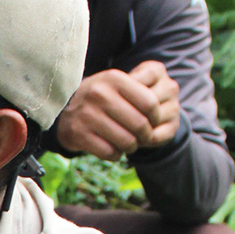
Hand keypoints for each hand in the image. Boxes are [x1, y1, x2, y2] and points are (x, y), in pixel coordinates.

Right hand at [55, 60, 179, 160]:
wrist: (64, 109)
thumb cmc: (102, 98)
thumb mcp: (120, 83)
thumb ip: (145, 89)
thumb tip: (170, 100)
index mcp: (114, 78)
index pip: (150, 103)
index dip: (157, 117)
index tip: (151, 121)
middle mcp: (99, 93)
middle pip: (140, 125)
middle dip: (144, 136)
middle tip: (139, 136)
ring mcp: (86, 114)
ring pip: (127, 142)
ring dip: (130, 147)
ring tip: (126, 142)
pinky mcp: (78, 133)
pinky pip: (111, 153)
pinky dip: (115, 154)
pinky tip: (110, 147)